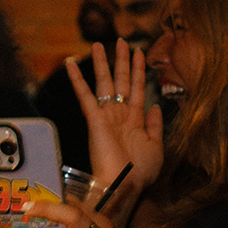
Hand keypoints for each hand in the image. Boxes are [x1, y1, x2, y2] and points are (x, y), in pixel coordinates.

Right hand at [66, 40, 161, 215]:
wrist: (125, 186)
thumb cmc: (141, 172)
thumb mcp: (156, 146)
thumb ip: (155, 125)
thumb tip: (154, 105)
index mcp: (135, 121)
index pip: (137, 89)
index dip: (139, 71)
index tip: (140, 53)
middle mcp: (120, 115)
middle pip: (122, 81)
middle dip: (122, 61)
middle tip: (123, 41)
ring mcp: (107, 116)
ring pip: (104, 83)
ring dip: (102, 63)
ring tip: (99, 44)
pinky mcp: (95, 120)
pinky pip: (85, 96)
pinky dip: (77, 79)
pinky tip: (70, 64)